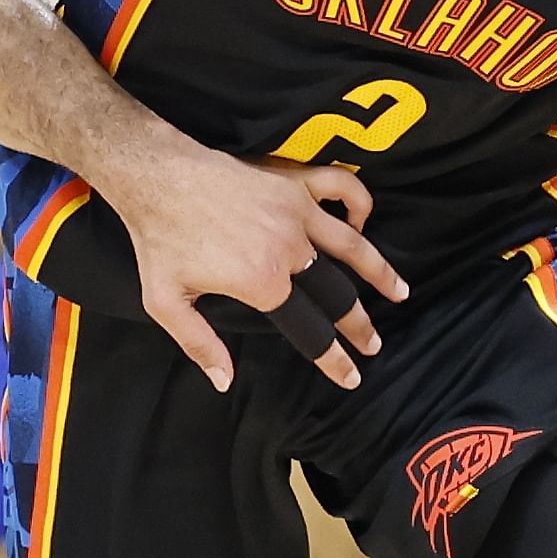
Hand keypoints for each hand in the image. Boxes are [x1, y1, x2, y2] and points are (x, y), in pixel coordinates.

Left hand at [116, 147, 406, 394]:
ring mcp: (296, 212)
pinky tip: (362, 221)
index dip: (335, 359)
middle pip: (339, 294)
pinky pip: (342, 188)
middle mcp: (289, 250)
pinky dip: (359, 203)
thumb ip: (200, 345)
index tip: (352, 376)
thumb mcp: (166, 302)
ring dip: (380, 272)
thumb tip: (225, 382)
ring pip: (353, 245)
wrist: (156, 175)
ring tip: (400, 292)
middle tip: (374, 344)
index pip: (311, 330)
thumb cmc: (158, 239)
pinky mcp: (294, 182)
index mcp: (263, 284)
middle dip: (360, 325)